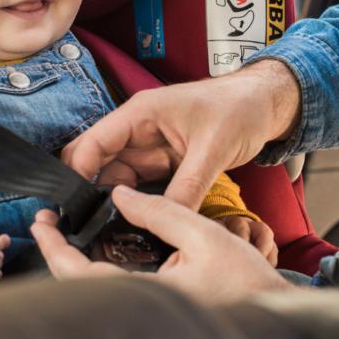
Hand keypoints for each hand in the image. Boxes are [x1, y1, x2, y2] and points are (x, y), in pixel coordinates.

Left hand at [30, 186, 294, 302]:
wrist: (272, 310)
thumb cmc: (245, 279)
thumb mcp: (204, 234)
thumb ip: (160, 211)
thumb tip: (121, 194)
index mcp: (148, 295)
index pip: (81, 275)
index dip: (55, 248)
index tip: (42, 223)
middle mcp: (141, 309)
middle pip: (80, 287)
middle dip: (58, 254)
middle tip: (49, 224)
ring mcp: (147, 312)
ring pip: (96, 290)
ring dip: (76, 262)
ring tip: (69, 231)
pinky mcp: (155, 311)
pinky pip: (115, 292)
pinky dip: (99, 270)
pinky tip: (100, 249)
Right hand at [61, 60, 300, 208]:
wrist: (266, 104)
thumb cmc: (239, 109)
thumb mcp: (213, 149)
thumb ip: (188, 187)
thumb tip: (165, 221)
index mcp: (141, 114)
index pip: (94, 143)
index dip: (78, 174)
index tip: (73, 209)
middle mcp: (139, 130)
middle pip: (99, 163)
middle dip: (90, 193)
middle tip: (88, 228)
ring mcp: (151, 147)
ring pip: (119, 179)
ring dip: (115, 203)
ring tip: (111, 233)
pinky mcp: (165, 162)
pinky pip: (142, 186)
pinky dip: (138, 204)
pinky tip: (137, 224)